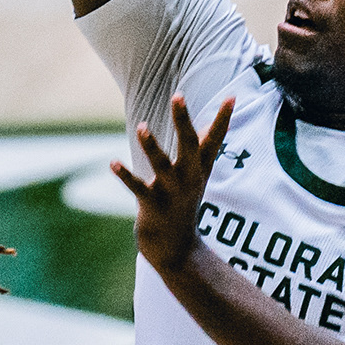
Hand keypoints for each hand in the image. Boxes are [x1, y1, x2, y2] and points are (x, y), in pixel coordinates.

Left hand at [111, 94, 234, 267]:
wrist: (176, 248)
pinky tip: (112, 163)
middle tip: (178, 96)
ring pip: (162, 165)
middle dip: (183, 121)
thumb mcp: (198, 175)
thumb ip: (205, 148)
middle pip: (189, 145)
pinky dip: (125, 175)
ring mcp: (171, 192)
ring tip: (141, 126)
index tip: (232, 96)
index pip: (214, 139)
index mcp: (200, 168)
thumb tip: (215, 124)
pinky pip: (138, 188)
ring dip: (151, 146)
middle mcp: (189, 177)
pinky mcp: (153, 205)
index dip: (223, 119)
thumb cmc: (184, 202)